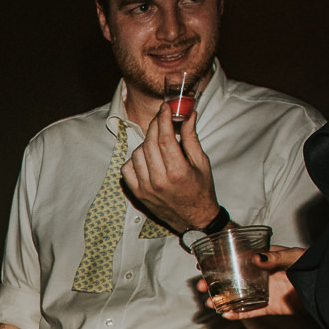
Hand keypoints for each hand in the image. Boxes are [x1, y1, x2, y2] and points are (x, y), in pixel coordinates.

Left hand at [121, 100, 218, 235]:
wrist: (194, 219)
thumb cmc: (201, 190)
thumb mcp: (201, 162)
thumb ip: (191, 138)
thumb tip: (188, 114)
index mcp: (178, 171)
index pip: (164, 137)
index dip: (163, 119)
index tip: (165, 108)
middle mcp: (159, 180)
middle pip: (149, 143)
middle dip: (155, 125)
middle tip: (161, 118)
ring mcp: (146, 188)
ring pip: (137, 154)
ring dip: (146, 142)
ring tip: (157, 141)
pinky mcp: (138, 194)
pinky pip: (127, 169)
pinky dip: (134, 159)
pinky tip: (146, 158)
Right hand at [200, 245, 306, 317]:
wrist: (327, 288)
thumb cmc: (313, 266)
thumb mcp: (295, 256)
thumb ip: (276, 257)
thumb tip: (256, 258)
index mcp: (263, 260)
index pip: (236, 259)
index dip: (218, 262)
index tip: (202, 264)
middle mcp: (260, 276)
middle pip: (231, 279)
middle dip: (213, 283)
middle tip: (200, 286)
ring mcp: (263, 292)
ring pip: (237, 296)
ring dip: (221, 300)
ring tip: (210, 302)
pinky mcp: (269, 307)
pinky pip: (250, 311)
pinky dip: (237, 314)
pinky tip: (224, 314)